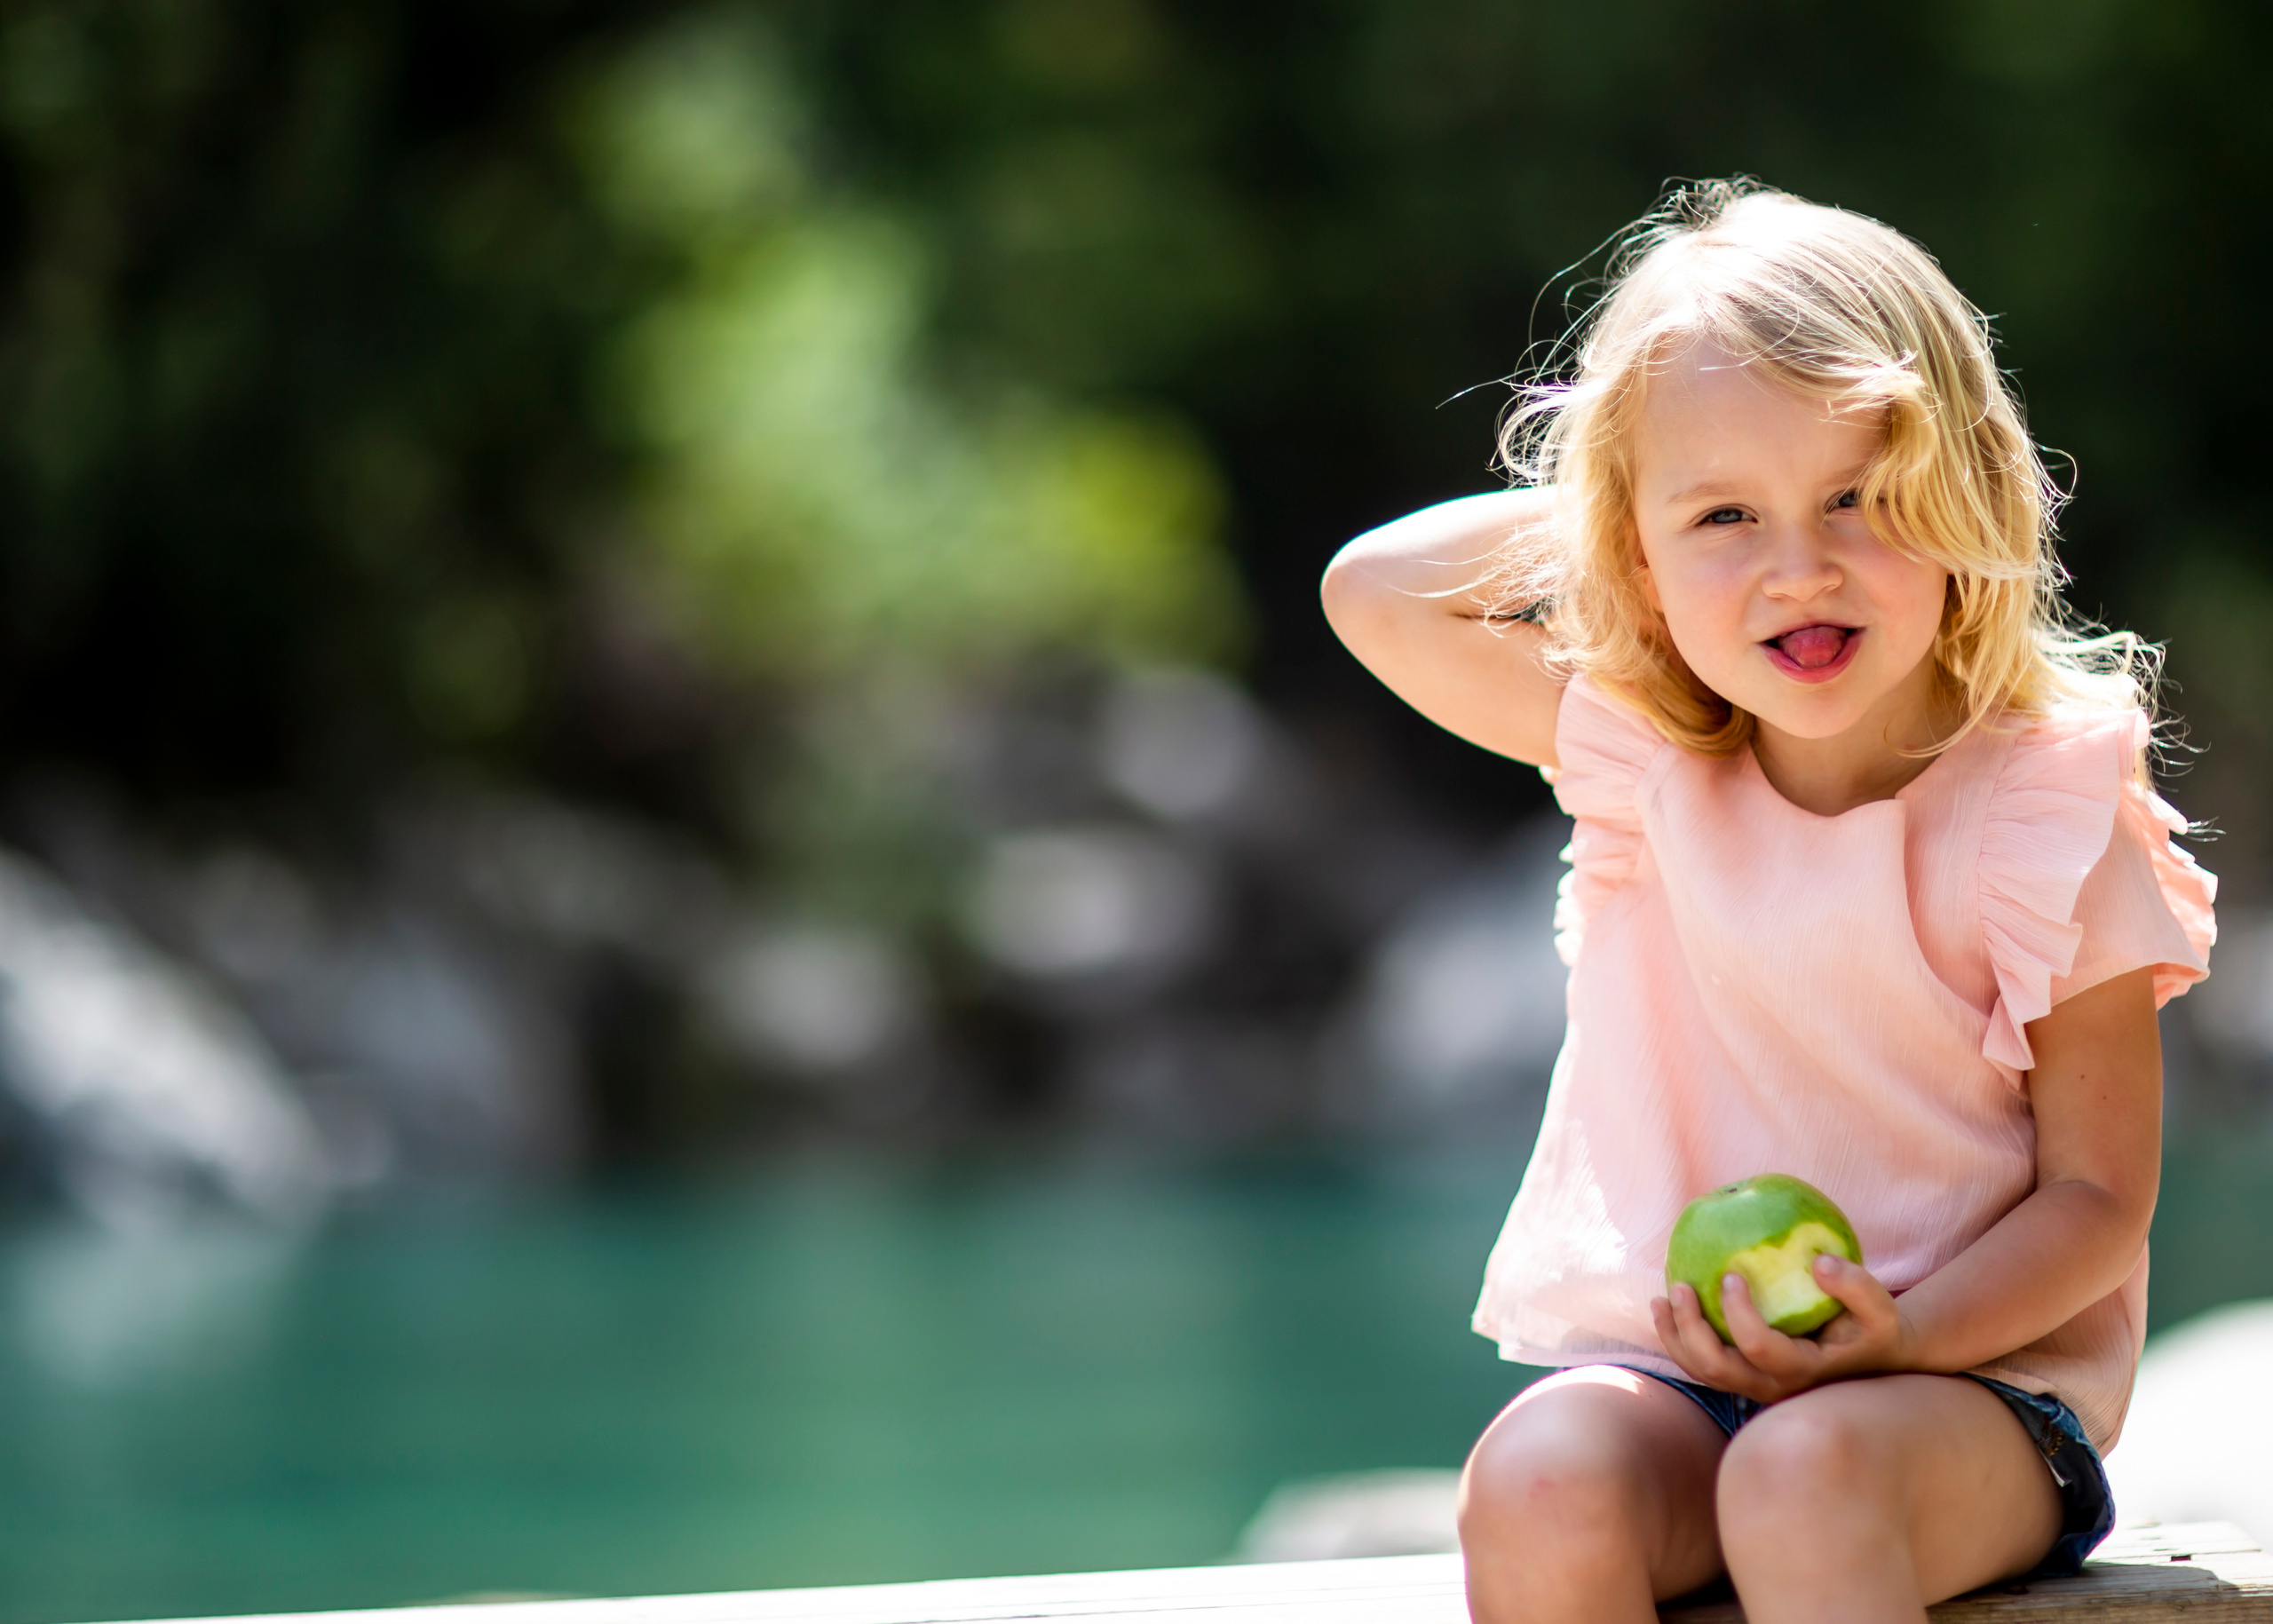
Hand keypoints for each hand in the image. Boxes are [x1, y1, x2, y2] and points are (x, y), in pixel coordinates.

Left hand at [1649, 1254, 1920, 1402]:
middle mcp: (1774, 1387)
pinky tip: (1670, 1307)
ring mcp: (1756, 1386)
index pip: (1760, 1347)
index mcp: (1804, 1371)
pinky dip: (1681, 1338)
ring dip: (1675, 1337)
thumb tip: (1819, 1263)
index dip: (1738, 1314)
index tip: (1731, 1274)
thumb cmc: (1876, 1330)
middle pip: (1718, 1368)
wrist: (1874, 1361)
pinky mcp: (1745, 1378)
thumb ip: (1857, 1286)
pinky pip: (1704, 1364)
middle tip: (1679, 1285)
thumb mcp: (1882, 1310)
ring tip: (1660, 1298)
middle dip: (1690, 1329)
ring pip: (1703, 1372)